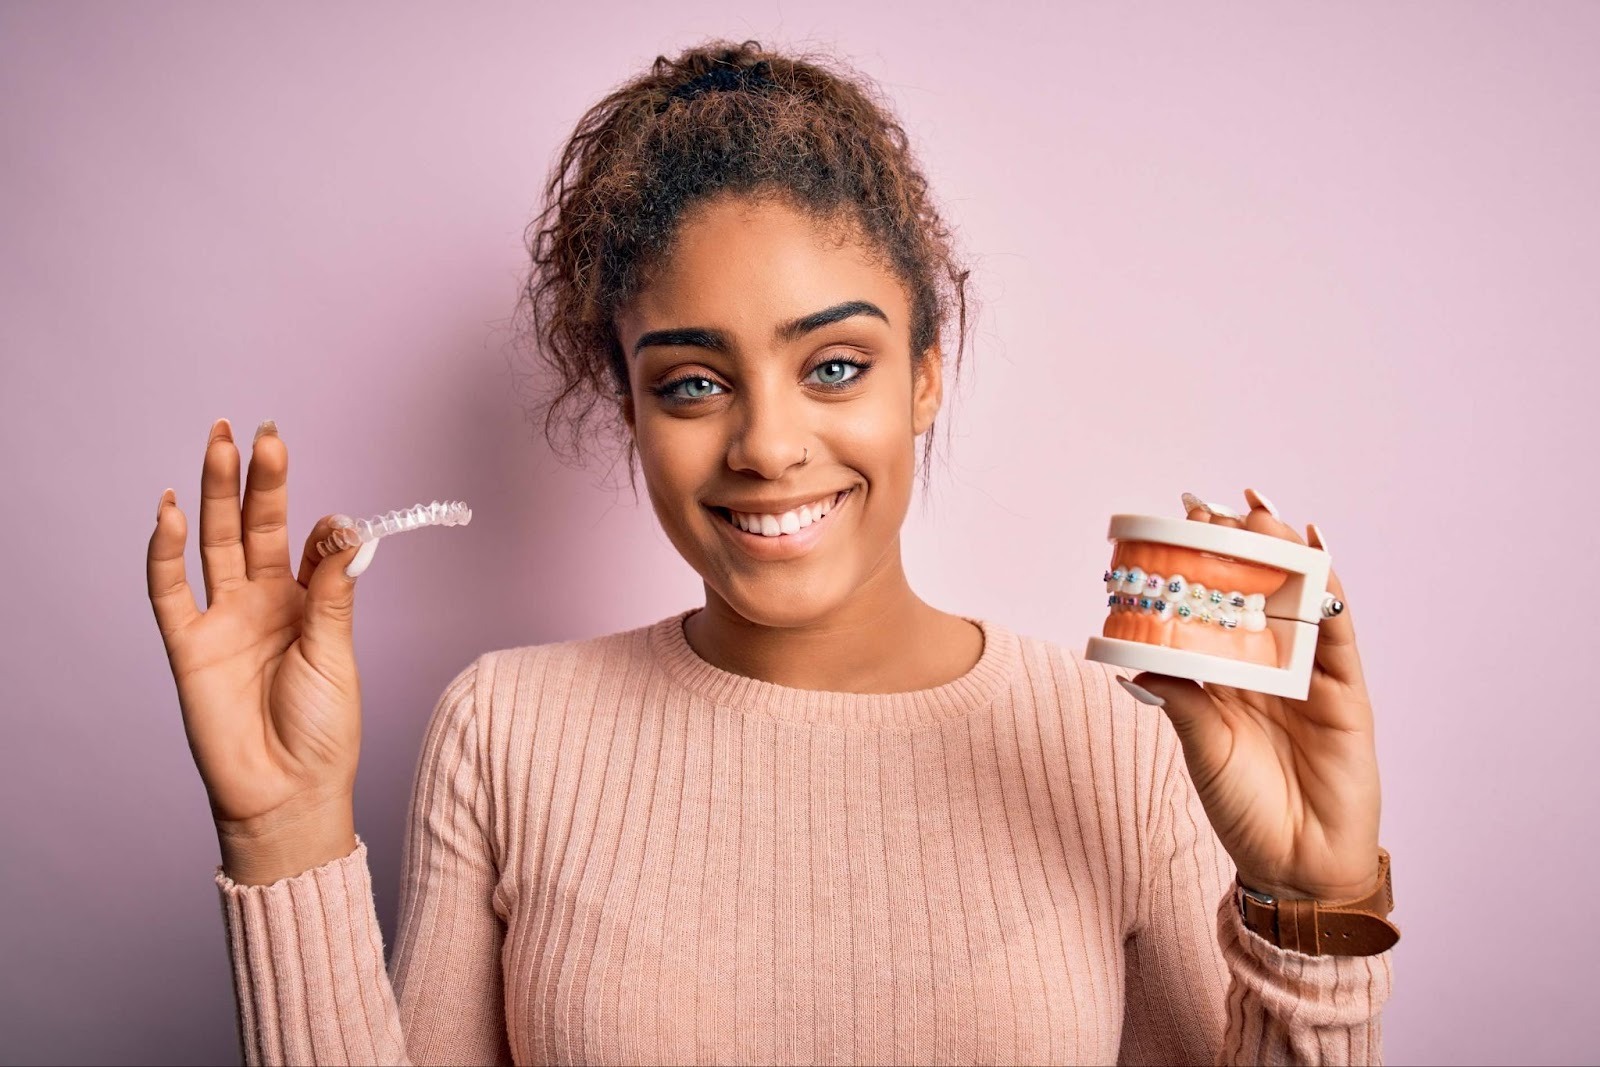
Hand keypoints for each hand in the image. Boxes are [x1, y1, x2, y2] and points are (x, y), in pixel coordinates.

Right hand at [145, 418, 376, 855]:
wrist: (288, 793)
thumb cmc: (322, 731)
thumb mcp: (336, 653)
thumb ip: (333, 592)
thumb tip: (346, 528)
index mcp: (307, 604)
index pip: (305, 543)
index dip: (315, 520)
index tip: (331, 512)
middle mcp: (262, 602)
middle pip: (254, 526)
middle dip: (255, 479)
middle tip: (257, 429)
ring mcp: (222, 620)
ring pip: (214, 543)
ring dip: (214, 493)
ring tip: (219, 442)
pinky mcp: (187, 646)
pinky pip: (169, 591)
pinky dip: (163, 551)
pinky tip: (166, 509)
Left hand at [1120, 488, 1381, 901]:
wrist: (1295, 866)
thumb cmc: (1243, 809)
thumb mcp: (1201, 747)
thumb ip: (1180, 697)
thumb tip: (1138, 655)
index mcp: (1227, 674)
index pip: (1213, 605)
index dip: (1199, 564)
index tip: (1175, 522)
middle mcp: (1268, 665)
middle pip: (1255, 590)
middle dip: (1235, 546)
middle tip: (1209, 507)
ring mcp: (1309, 673)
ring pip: (1298, 598)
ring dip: (1280, 553)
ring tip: (1257, 516)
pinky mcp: (1345, 690)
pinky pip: (1340, 629)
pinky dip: (1331, 588)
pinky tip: (1318, 550)